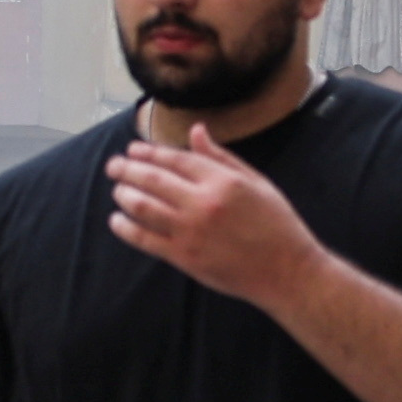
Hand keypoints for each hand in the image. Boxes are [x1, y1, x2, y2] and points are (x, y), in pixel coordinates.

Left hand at [104, 127, 323, 308]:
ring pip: (143, 206)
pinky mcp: (183, 256)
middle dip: (127, 169)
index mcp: (224, 182)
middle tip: (114, 166)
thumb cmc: (276, 224)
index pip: (175, 160)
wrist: (287, 270)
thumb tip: (196, 130)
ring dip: (124, 195)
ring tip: (118, 190)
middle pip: (153, 180)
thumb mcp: (257, 183)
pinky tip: (117, 220)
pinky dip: (125, 227)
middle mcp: (204, 203)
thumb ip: (221, 157)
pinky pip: (144, 238)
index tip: (133, 150)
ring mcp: (191, 231)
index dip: (149, 152)